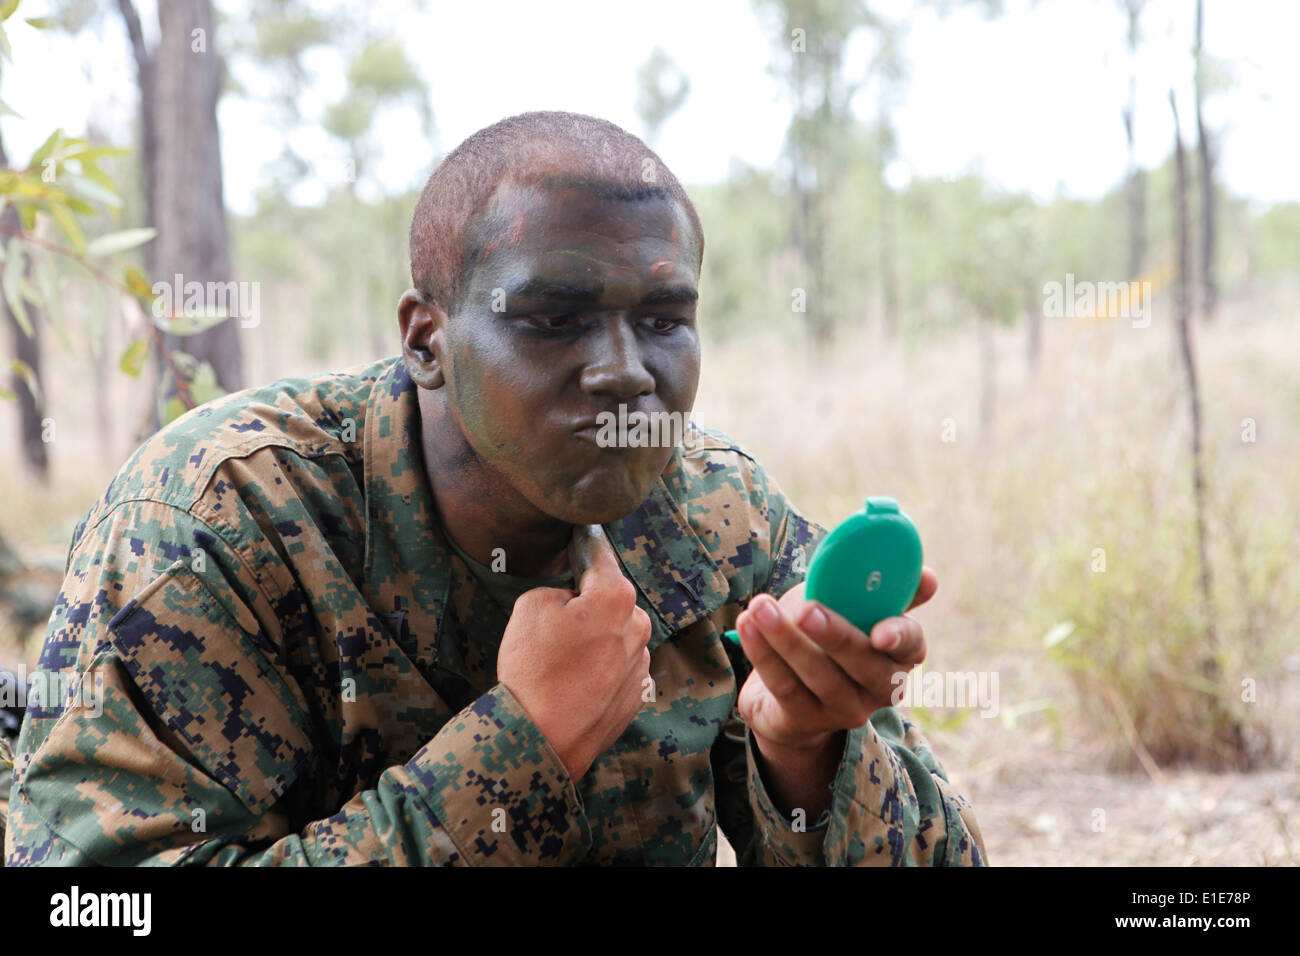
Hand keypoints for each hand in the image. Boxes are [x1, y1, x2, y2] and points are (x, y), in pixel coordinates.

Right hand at [497, 525, 651, 780]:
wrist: (542, 739)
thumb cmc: (535, 670)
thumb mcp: (530, 606)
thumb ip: (557, 590)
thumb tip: (572, 600)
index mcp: (616, 597)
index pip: (601, 558)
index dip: (587, 544)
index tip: (585, 532)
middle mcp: (638, 626)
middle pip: (610, 602)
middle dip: (588, 607)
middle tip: (555, 628)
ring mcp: (641, 663)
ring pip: (616, 636)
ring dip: (596, 641)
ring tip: (562, 664)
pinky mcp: (638, 694)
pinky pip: (618, 668)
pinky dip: (601, 670)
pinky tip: (575, 684)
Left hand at [735, 568, 937, 754]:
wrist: (789, 698)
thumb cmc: (826, 637)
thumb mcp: (853, 610)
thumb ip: (880, 590)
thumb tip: (927, 577)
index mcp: (898, 655)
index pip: (912, 646)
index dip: (900, 636)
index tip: (882, 630)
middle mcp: (878, 688)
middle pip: (863, 664)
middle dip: (834, 636)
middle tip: (806, 609)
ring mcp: (842, 709)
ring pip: (817, 675)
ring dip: (785, 639)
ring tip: (759, 606)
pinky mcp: (804, 721)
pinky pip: (783, 686)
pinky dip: (762, 652)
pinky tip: (746, 625)